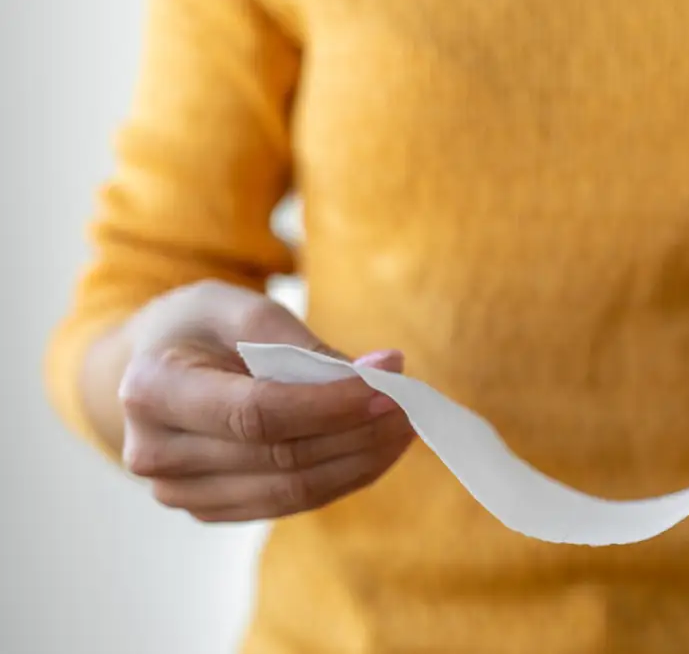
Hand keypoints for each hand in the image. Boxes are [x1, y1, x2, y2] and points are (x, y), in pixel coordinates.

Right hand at [117, 280, 413, 521]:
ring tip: (405, 426)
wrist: (153, 366)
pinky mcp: (211, 509)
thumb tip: (378, 370)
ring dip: (361, 461)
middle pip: (279, 458)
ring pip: (291, 492)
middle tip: (410, 404)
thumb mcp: (237, 306)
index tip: (386, 387)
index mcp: (151, 389)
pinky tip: (376, 449)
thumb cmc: (198, 327)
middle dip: (357, 432)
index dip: (328, 407)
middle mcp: (155, 452)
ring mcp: (180, 492)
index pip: (255, 414)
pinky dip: (342, 477)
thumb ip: (300, 339)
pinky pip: (290, 504)